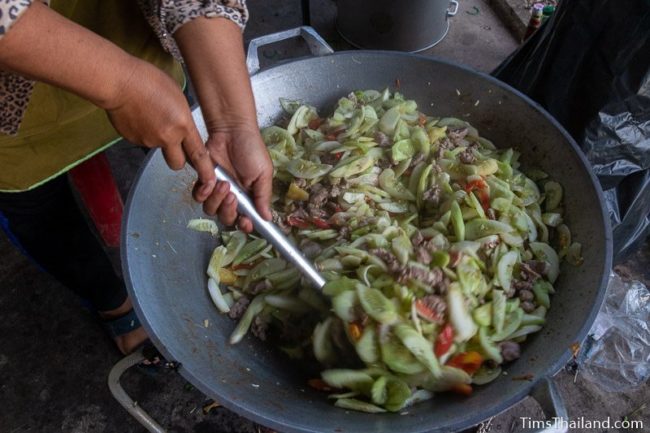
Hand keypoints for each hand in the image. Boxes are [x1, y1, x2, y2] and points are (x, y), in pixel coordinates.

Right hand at [104, 59, 216, 201]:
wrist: (119, 82)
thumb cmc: (148, 81)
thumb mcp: (178, 96)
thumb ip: (183, 118)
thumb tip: (183, 126)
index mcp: (182, 125)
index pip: (198, 155)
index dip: (205, 170)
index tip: (210, 180)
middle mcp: (167, 137)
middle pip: (177, 164)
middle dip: (178, 159)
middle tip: (175, 146)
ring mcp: (148, 141)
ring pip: (158, 149)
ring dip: (157, 140)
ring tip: (150, 116)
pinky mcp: (133, 140)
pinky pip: (142, 141)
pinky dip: (142, 133)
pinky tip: (139, 116)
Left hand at [200, 125, 272, 232]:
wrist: (232, 130)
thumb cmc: (252, 149)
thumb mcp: (263, 173)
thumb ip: (263, 196)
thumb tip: (267, 218)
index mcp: (249, 198)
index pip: (245, 220)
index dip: (244, 225)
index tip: (245, 221)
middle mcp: (233, 197)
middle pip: (226, 219)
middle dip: (229, 212)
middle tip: (233, 196)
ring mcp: (217, 190)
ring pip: (211, 210)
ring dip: (217, 200)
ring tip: (224, 184)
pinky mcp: (203, 180)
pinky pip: (199, 196)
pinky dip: (203, 192)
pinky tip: (211, 182)